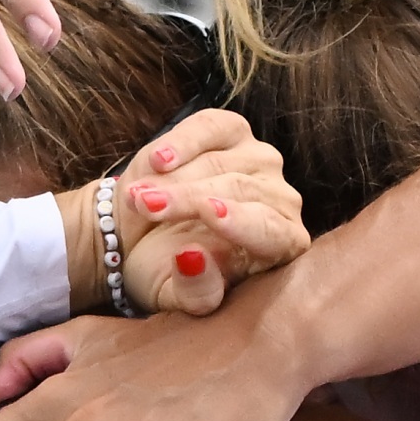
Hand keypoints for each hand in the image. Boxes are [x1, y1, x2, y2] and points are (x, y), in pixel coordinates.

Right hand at [56, 108, 310, 317]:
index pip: (272, 233)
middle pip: (241, 192)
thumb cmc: (164, 270)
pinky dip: (182, 141)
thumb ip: (193, 291)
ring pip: (221, 162)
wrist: (139, 236)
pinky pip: (212, 127)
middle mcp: (282, 202)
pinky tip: (157, 159)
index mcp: (281, 249)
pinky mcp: (235, 131)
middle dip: (188, 199)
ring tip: (137, 197)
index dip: (241, 223)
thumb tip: (193, 260)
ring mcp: (262, 162)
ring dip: (174, 178)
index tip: (208, 214)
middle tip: (146, 207)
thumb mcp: (172, 293)